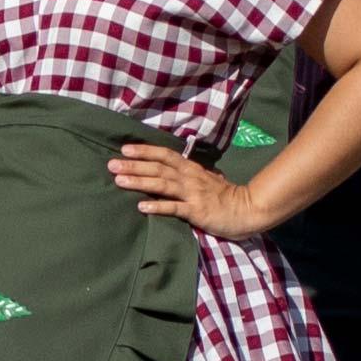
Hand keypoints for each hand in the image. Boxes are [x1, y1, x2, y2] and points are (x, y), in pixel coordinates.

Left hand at [106, 140, 266, 237]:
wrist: (248, 210)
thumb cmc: (226, 196)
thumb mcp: (207, 180)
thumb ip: (191, 174)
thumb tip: (175, 170)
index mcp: (191, 169)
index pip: (164, 155)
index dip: (144, 151)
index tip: (125, 149)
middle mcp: (189, 178)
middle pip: (158, 168)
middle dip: (134, 165)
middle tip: (111, 164)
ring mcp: (192, 194)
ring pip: (162, 184)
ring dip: (139, 181)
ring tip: (119, 180)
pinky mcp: (196, 211)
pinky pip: (174, 208)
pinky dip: (157, 206)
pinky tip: (141, 206)